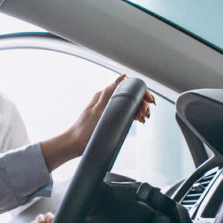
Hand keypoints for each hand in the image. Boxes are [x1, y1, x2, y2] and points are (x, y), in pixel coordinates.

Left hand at [39, 74, 155, 171]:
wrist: (74, 145)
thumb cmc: (84, 130)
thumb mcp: (99, 111)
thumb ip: (110, 94)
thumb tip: (121, 78)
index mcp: (104, 95)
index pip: (128, 87)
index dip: (141, 93)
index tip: (149, 101)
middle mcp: (107, 100)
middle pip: (130, 96)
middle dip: (142, 103)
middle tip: (145, 114)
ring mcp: (108, 109)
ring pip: (129, 105)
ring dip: (139, 109)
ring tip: (143, 118)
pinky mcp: (108, 118)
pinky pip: (125, 113)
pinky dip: (133, 115)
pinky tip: (138, 120)